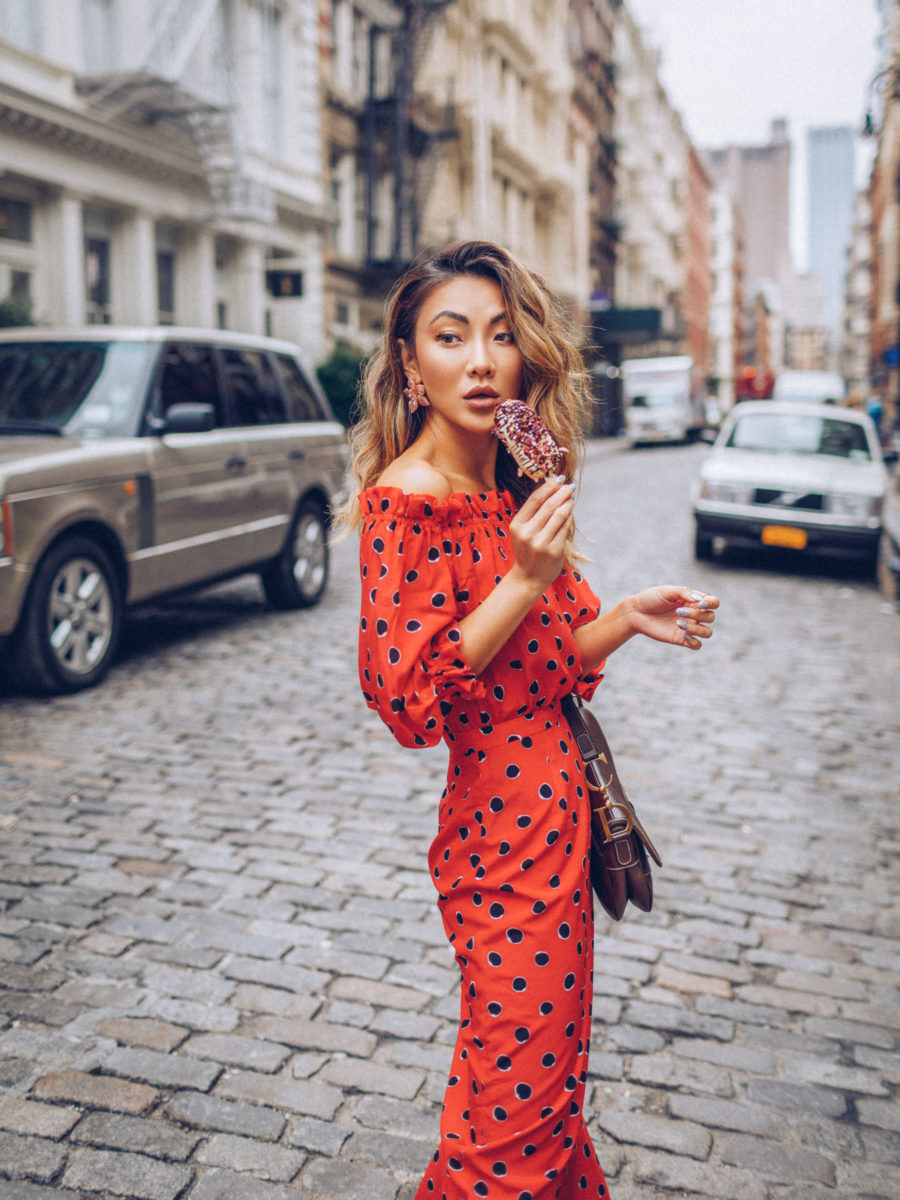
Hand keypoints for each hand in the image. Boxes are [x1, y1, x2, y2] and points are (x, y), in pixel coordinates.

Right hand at [508, 476, 574, 591]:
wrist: (528, 576)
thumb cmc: (528, 549)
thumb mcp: (523, 530)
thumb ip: (535, 511)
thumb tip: (552, 486)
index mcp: (517, 525)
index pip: (535, 499)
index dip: (548, 486)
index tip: (558, 479)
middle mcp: (528, 533)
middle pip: (549, 505)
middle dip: (562, 492)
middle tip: (569, 486)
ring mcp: (541, 543)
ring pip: (560, 515)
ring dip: (568, 503)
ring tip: (570, 498)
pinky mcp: (554, 550)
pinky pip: (565, 528)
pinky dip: (569, 518)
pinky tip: (570, 513)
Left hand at [628, 586, 718, 650]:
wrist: (635, 613)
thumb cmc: (651, 599)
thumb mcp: (667, 591)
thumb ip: (684, 592)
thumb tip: (699, 600)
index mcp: (693, 600)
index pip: (714, 602)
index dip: (712, 603)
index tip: (700, 603)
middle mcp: (694, 614)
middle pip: (711, 617)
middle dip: (698, 615)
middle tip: (678, 611)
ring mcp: (688, 628)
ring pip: (707, 633)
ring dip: (697, 629)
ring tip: (678, 622)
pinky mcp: (681, 639)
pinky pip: (697, 645)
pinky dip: (694, 641)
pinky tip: (683, 634)